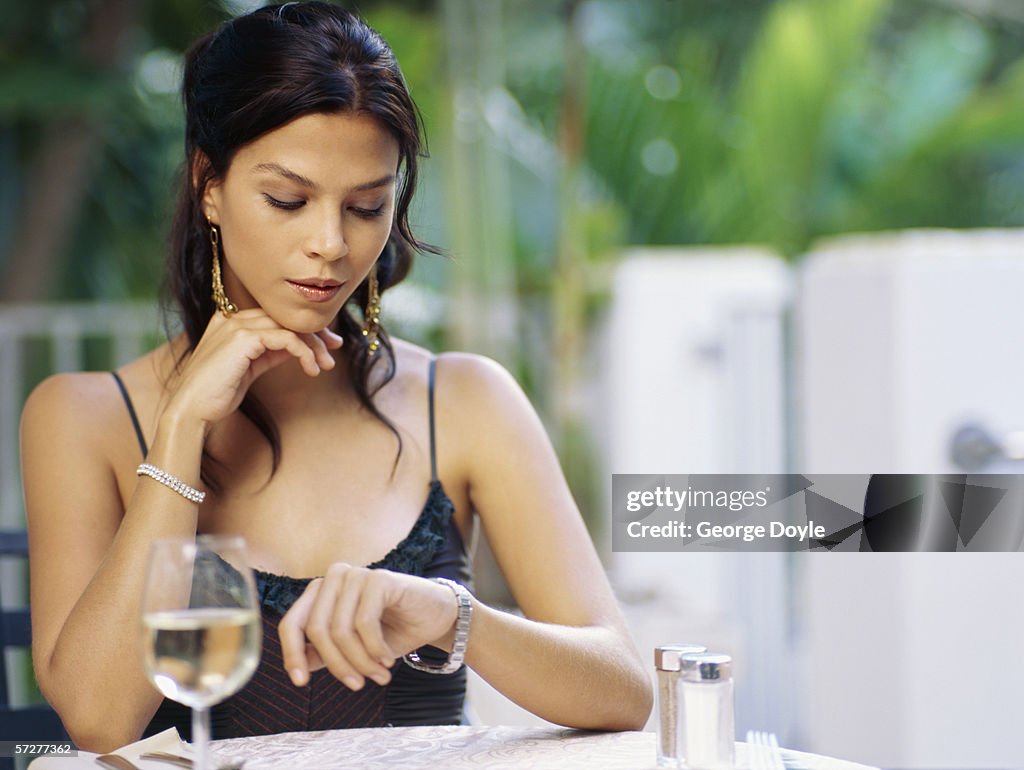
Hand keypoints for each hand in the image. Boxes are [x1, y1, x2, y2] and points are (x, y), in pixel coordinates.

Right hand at [165, 309, 342, 428]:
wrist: (192, 410)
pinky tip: (311, 369)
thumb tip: (299, 346)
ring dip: (313, 346)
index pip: (276, 317)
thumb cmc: (218, 393)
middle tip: (335, 349)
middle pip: (285, 317)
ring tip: (325, 365)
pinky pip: (286, 338)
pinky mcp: (242, 339)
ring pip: (288, 326)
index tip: (327, 344)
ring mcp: (236, 326)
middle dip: (314, 333)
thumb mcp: (251, 368)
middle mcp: (232, 318)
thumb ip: (271, 352)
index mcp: (231, 321)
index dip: (304, 329)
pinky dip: (304, 353)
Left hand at [278, 564, 459, 689]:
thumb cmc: (392, 630)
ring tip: (378, 676)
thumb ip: (323, 652)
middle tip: (357, 685)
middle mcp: (334, 577)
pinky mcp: (379, 578)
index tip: (300, 683)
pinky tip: (387, 659)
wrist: (435, 617)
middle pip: (317, 630)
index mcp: (321, 590)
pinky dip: (374, 649)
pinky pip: (364, 623)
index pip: (292, 623)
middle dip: (337, 664)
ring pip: (341, 630)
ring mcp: (356, 574)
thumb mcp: (352, 647)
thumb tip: (298, 667)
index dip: (292, 654)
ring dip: (360, 661)